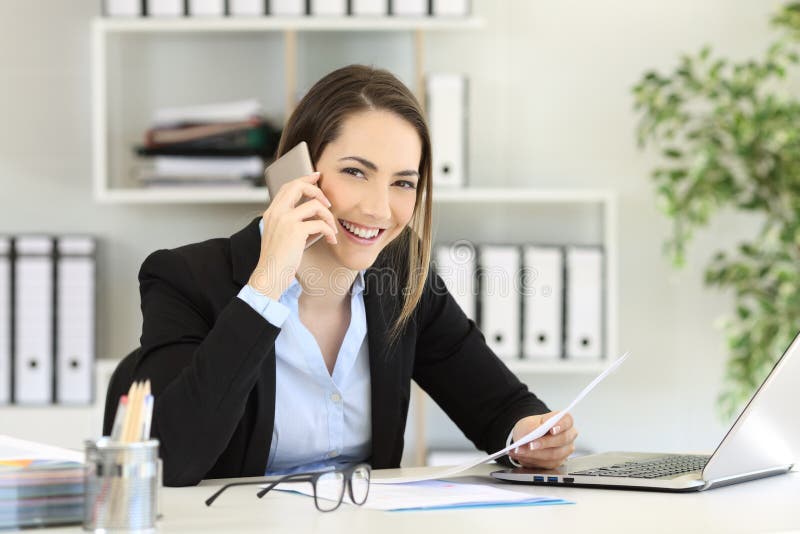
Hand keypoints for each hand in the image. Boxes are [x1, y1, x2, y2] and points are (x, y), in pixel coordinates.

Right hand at [248, 172, 337, 299]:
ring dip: (328, 216)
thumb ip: (290, 222)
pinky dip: (329, 231)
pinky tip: (331, 239)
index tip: (317, 176)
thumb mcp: (279, 235)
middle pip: (299, 186)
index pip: (288, 187)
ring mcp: (285, 220)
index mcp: (272, 212)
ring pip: (314, 205)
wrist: (269, 275)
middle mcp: (277, 212)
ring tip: (332, 228)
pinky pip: (320, 224)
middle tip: (328, 203)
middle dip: (317, 191)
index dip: (304, 179)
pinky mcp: (295, 231)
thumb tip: (311, 213)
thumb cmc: (277, 260)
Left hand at [508, 412, 577, 468]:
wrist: (527, 437)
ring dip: (534, 453)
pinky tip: (521, 455)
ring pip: (554, 454)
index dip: (561, 425)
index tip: (551, 429)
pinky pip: (546, 463)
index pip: (567, 421)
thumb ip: (533, 427)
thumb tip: (534, 434)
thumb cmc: (532, 427)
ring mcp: (565, 450)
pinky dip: (531, 460)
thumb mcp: (529, 423)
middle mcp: (568, 436)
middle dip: (544, 443)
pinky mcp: (557, 462)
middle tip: (530, 444)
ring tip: (520, 451)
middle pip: (562, 439)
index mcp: (565, 421)